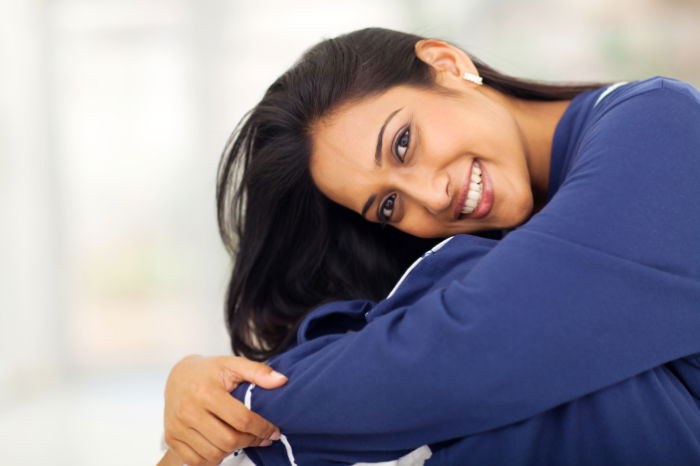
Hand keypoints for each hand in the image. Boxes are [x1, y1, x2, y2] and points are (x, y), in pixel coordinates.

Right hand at [163, 354, 286, 465]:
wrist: (178, 376)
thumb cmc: (209, 371)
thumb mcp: (233, 364)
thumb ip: (258, 371)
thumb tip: (281, 381)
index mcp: (206, 392)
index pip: (241, 419)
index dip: (262, 428)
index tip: (273, 431)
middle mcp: (189, 411)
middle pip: (228, 440)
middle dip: (250, 441)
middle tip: (260, 436)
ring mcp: (178, 427)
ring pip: (213, 454)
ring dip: (233, 451)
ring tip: (241, 439)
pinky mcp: (171, 438)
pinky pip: (196, 461)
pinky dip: (213, 459)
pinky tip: (222, 445)